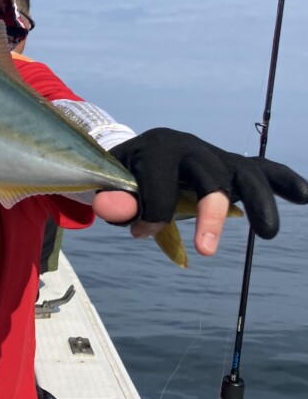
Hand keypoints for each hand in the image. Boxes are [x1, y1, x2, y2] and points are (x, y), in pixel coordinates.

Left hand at [95, 128, 307, 256]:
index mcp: (159, 147)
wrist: (139, 155)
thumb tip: (115, 210)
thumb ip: (111, 199)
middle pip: (210, 177)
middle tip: (205, 252)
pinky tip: (305, 195)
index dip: (149, 217)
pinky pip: (264, 169)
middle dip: (208, 213)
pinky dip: (285, 180)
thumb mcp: (110, 185)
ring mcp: (216, 155)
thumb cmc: (126, 175)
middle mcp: (191, 147)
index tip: (140, 233)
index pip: (160, 186)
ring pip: (245, 173)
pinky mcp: (232, 166)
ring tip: (267, 234)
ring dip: (259, 202)